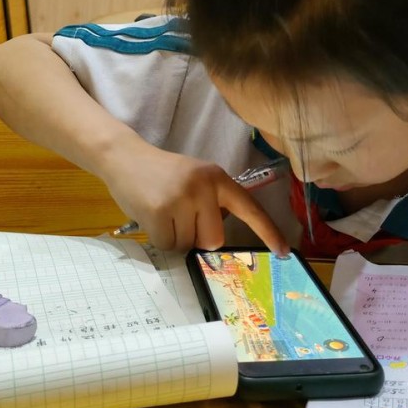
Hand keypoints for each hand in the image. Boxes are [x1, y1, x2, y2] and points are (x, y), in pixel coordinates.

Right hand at [102, 145, 288, 254]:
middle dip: (196, 237)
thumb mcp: (194, 180)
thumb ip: (211, 204)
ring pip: (188, 245)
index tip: (284, 251)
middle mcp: (204, 186)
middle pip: (214, 239)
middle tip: (179, 216)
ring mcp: (181, 198)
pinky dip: (159, 239)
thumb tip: (218, 243)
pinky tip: (152, 218)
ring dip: (175, 237)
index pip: (249, 208)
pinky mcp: (159, 211)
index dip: (268, 231)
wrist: (123, 157)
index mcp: (217, 177)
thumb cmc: (162, 175)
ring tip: (163, 212)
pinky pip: (168, 246)